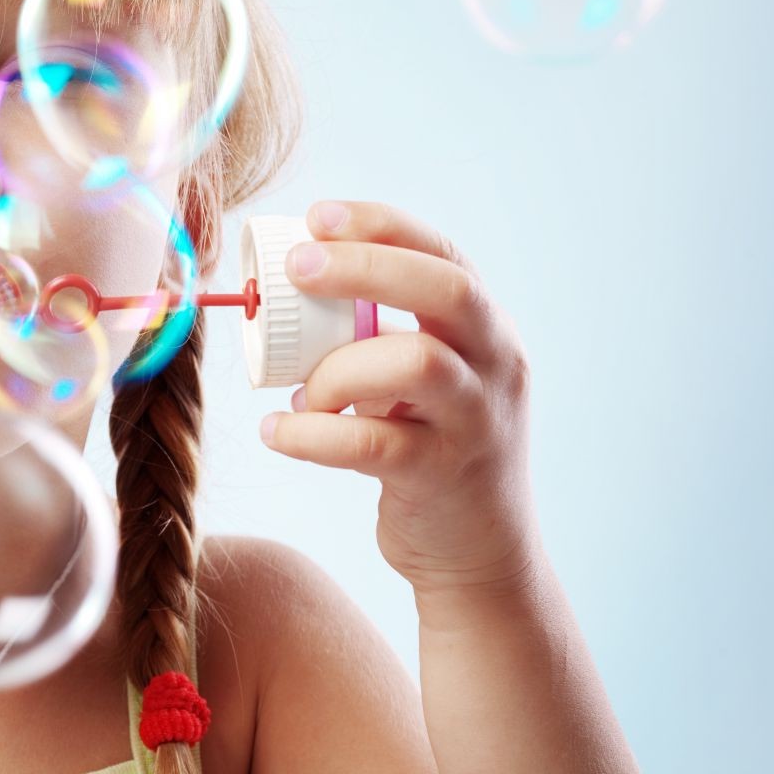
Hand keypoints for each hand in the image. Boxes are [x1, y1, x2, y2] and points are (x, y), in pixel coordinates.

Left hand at [259, 199, 542, 597]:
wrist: (479, 556)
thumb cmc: (430, 447)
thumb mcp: (423, 379)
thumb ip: (378, 333)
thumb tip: (287, 286)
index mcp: (485, 329)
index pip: (444, 254)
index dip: (381, 226)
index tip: (317, 217)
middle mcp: (495, 365)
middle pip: (447, 291)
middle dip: (366, 268)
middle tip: (296, 268)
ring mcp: (476, 420)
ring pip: (416, 364)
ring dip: (338, 368)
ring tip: (301, 391)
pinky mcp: (444, 475)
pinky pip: (371, 443)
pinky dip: (311, 434)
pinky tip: (277, 431)